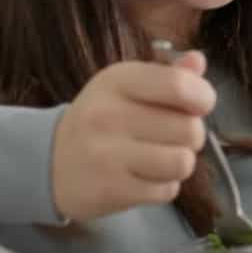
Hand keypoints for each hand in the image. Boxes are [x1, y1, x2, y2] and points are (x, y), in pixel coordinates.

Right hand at [49, 51, 213, 222]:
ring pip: (182, 162)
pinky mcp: (110, 190)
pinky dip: (164, 186)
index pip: (180, 85)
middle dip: (191, 136)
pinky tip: (144, 178)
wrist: (48, 161)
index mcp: (117, 80)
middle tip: (171, 137)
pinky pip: (167, 191)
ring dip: (180, 164)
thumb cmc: (101, 119)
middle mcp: (109, 115)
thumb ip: (167, 75)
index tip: (198, 106)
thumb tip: (199, 61)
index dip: (203, 98)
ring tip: (161, 159)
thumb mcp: (127, 87)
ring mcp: (107, 155)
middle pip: (189, 128)